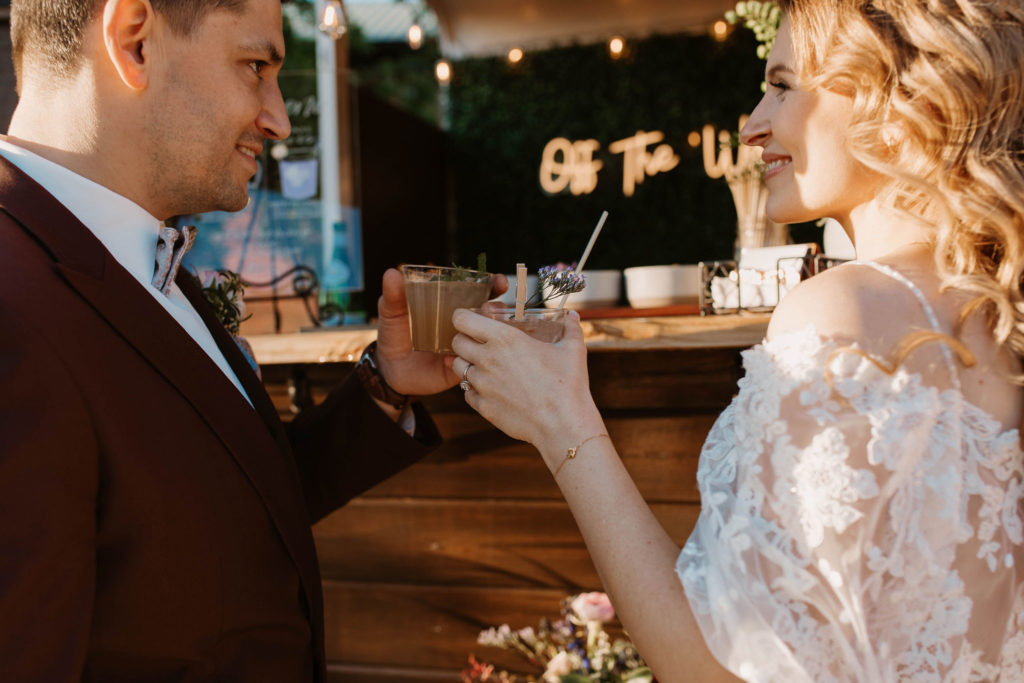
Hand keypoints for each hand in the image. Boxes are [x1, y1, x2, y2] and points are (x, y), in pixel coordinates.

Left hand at [374, 268, 507, 395]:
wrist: (389, 369)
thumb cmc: (393, 334)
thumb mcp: (392, 312)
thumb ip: (394, 295)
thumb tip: (392, 273)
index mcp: (451, 306)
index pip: (478, 292)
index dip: (493, 285)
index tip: (500, 281)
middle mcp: (464, 325)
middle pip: (490, 314)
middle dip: (498, 309)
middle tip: (492, 308)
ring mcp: (465, 346)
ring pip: (489, 339)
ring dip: (492, 334)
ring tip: (482, 333)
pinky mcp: (462, 366)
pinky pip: (476, 364)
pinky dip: (478, 360)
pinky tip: (472, 358)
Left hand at [448, 309, 602, 450]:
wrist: (563, 424)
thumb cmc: (568, 384)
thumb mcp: (573, 350)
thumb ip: (570, 328)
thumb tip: (573, 315)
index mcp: (504, 339)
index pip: (462, 319)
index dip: (463, 317)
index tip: (470, 319)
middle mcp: (487, 359)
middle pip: (456, 342)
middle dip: (465, 339)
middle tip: (479, 342)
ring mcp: (482, 385)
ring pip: (457, 366)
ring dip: (467, 363)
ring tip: (485, 365)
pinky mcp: (483, 406)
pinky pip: (467, 392)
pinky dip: (475, 388)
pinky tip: (491, 388)